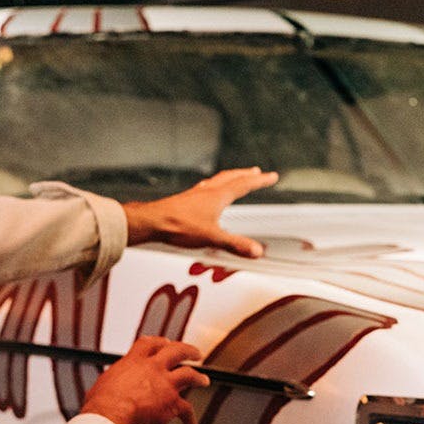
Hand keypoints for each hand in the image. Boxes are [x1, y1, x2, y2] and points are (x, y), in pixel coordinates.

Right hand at [81, 336, 208, 423]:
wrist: (109, 420)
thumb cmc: (101, 406)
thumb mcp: (103, 384)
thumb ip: (114, 382)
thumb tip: (108, 389)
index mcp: (133, 362)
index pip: (149, 344)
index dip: (159, 342)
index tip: (164, 343)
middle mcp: (152, 368)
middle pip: (176, 351)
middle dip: (188, 351)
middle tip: (194, 353)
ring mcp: (165, 384)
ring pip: (189, 374)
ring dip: (199, 377)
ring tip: (203, 380)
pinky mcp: (172, 402)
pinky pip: (187, 409)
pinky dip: (190, 418)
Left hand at [123, 167, 278, 257]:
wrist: (152, 222)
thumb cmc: (178, 226)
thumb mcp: (212, 237)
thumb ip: (235, 244)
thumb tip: (256, 250)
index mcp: (217, 196)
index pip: (244, 185)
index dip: (260, 181)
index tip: (271, 176)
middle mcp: (207, 191)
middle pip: (231, 177)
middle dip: (246, 175)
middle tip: (256, 172)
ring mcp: (195, 194)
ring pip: (217, 181)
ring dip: (230, 178)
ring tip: (236, 179)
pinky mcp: (186, 200)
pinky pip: (205, 188)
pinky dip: (214, 187)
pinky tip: (209, 194)